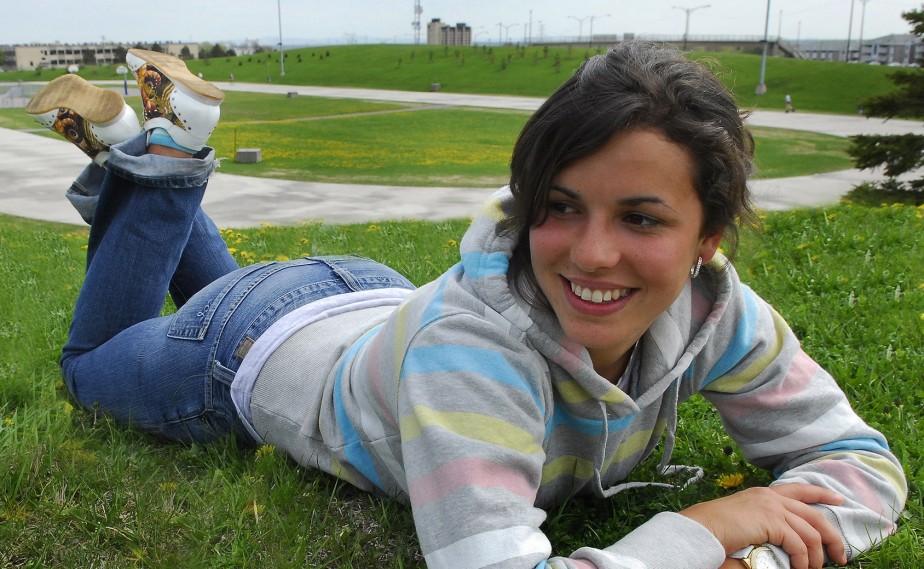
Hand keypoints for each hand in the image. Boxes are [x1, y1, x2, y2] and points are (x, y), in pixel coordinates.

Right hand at [679, 483, 846, 568]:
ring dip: (817, 556)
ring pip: (811, 532)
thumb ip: (764, 526)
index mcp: (764, 494)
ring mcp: (772, 507)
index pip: (800, 489)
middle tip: (839, 555)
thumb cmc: (716, 530)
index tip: (839, 501)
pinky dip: (803, 560)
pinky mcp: (772, 521)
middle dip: (832, 536)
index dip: (822, 494)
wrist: (701, 529)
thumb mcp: (744, 522)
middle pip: (814, 514)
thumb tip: (784, 543)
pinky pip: (799, 544)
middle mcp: (771, 497)